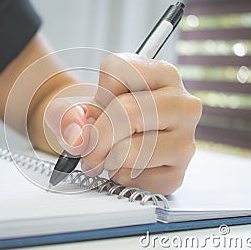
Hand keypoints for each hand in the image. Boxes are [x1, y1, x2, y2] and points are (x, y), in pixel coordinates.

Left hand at [45, 53, 201, 194]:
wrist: (112, 139)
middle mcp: (182, 104)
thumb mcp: (76, 105)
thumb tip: (78, 139)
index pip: (118, 70)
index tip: (100, 105)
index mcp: (163, 74)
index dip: (98, 92)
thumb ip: (65, 113)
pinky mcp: (177, 173)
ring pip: (131, 150)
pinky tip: (124, 166)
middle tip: (88, 146)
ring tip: (108, 153)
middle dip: (96, 134)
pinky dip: (119, 177)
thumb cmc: (102, 116)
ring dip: (107, 158)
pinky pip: (137, 180)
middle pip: (126, 113)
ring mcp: (185, 140)